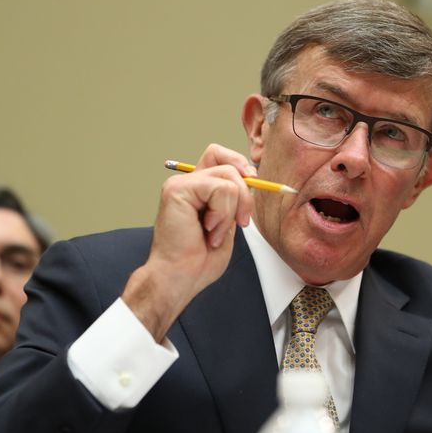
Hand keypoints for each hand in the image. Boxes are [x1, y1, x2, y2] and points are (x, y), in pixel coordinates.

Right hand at [122, 144, 256, 341]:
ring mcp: (180, 184)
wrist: (179, 277)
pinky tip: (207, 230)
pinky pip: (220, 189)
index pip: (219, 155)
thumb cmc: (199, 260)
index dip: (240, 163)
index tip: (253, 183)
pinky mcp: (177, 189)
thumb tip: (253, 177)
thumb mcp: (228, 223)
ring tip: (215, 233)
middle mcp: (188, 182)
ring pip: (229, 178)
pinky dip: (222, 214)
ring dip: (231, 211)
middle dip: (246, 194)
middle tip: (241, 222)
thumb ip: (235, 199)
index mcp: (198, 189)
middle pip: (230, 164)